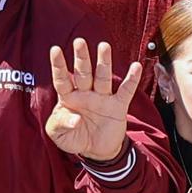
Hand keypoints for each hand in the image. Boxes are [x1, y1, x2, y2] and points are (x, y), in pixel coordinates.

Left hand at [42, 38, 145, 169]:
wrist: (96, 151)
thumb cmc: (74, 137)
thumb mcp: (59, 135)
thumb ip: (60, 125)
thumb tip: (74, 118)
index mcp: (69, 97)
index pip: (62, 79)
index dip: (58, 65)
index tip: (55, 50)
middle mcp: (85, 93)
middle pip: (83, 73)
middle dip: (81, 58)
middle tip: (79, 41)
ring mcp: (102, 98)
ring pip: (102, 77)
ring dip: (103, 63)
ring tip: (104, 46)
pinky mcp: (118, 106)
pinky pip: (126, 91)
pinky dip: (132, 80)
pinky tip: (136, 67)